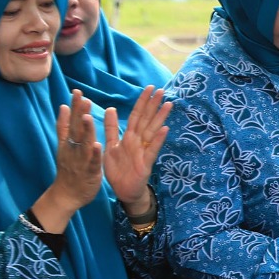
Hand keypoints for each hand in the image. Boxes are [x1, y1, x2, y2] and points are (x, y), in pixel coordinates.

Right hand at [30, 90, 104, 231]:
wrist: (66, 195)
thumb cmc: (70, 169)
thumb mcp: (65, 146)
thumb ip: (65, 128)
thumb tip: (64, 107)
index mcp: (68, 143)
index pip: (70, 121)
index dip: (73, 107)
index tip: (77, 92)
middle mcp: (72, 149)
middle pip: (75, 129)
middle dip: (78, 112)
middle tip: (82, 96)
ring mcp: (79, 160)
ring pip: (82, 144)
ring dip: (85, 130)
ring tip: (87, 115)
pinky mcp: (88, 172)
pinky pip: (91, 162)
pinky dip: (93, 153)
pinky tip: (96, 144)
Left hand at [103, 86, 171, 213]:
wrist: (123, 190)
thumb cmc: (118, 169)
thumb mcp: (110, 146)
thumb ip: (111, 128)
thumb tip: (111, 108)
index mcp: (129, 137)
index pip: (136, 115)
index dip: (142, 102)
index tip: (149, 88)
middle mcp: (138, 141)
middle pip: (147, 120)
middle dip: (153, 105)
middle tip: (162, 90)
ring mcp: (143, 151)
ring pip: (152, 131)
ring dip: (160, 118)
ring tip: (168, 104)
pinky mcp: (146, 163)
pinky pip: (152, 150)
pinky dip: (158, 140)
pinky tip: (165, 129)